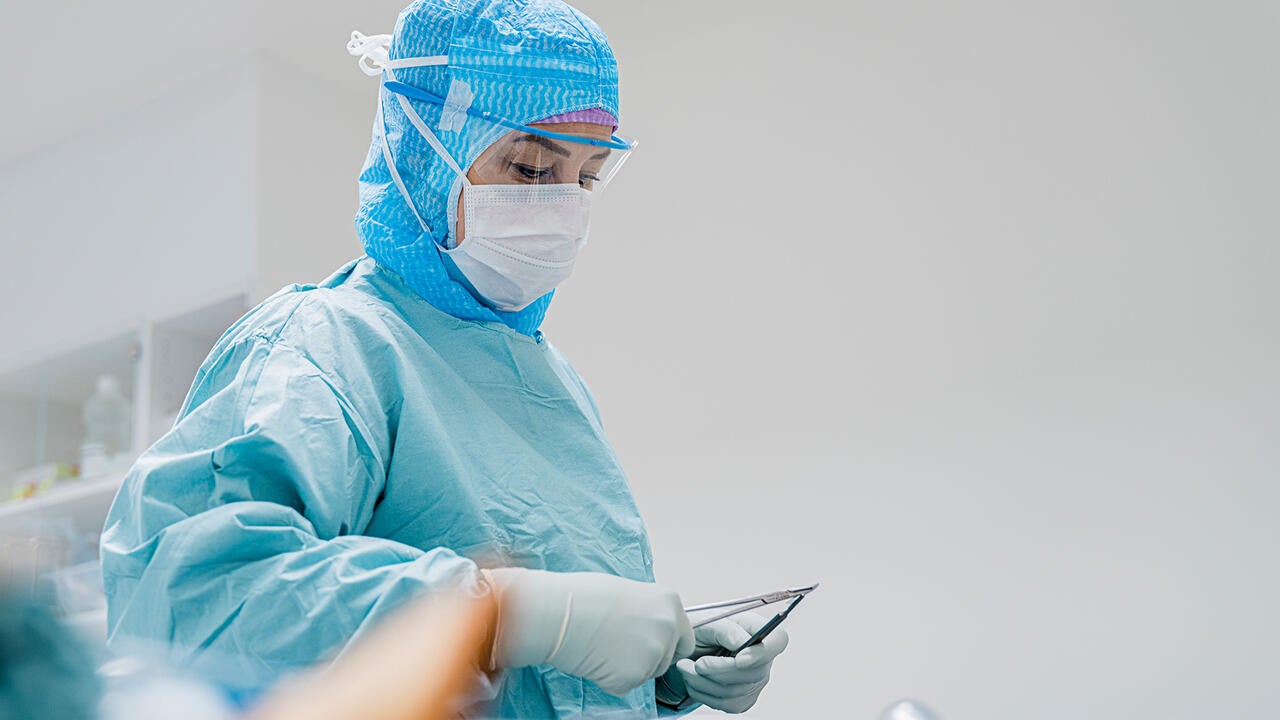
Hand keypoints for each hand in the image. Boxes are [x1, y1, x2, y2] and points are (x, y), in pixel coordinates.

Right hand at [483, 568, 693, 695]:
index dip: (667, 645)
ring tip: (603, 647)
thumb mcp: (628, 593)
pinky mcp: (635, 676)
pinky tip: (596, 659)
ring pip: (647, 674)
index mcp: (670, 603)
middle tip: (618, 647)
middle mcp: (669, 627)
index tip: (647, 644)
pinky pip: (626, 686)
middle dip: (647, 659)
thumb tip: (649, 627)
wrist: (558, 612)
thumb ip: (648, 612)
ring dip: (628, 668)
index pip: (684, 638)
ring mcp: (654, 652)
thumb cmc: (584, 597)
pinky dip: (610, 679)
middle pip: (668, 659)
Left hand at [664, 612, 788, 713]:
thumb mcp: (708, 621)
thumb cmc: (699, 629)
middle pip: (755, 672)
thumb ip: (726, 629)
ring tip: (685, 668)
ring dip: (703, 682)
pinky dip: (703, 693)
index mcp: (758, 628)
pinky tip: (693, 679)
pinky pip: (725, 703)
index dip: (762, 653)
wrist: (687, 648)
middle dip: (719, 670)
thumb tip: (742, 643)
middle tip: (695, 663)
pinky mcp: (742, 698)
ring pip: (735, 691)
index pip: (778, 641)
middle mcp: (762, 656)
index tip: (739, 659)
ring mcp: (755, 680)